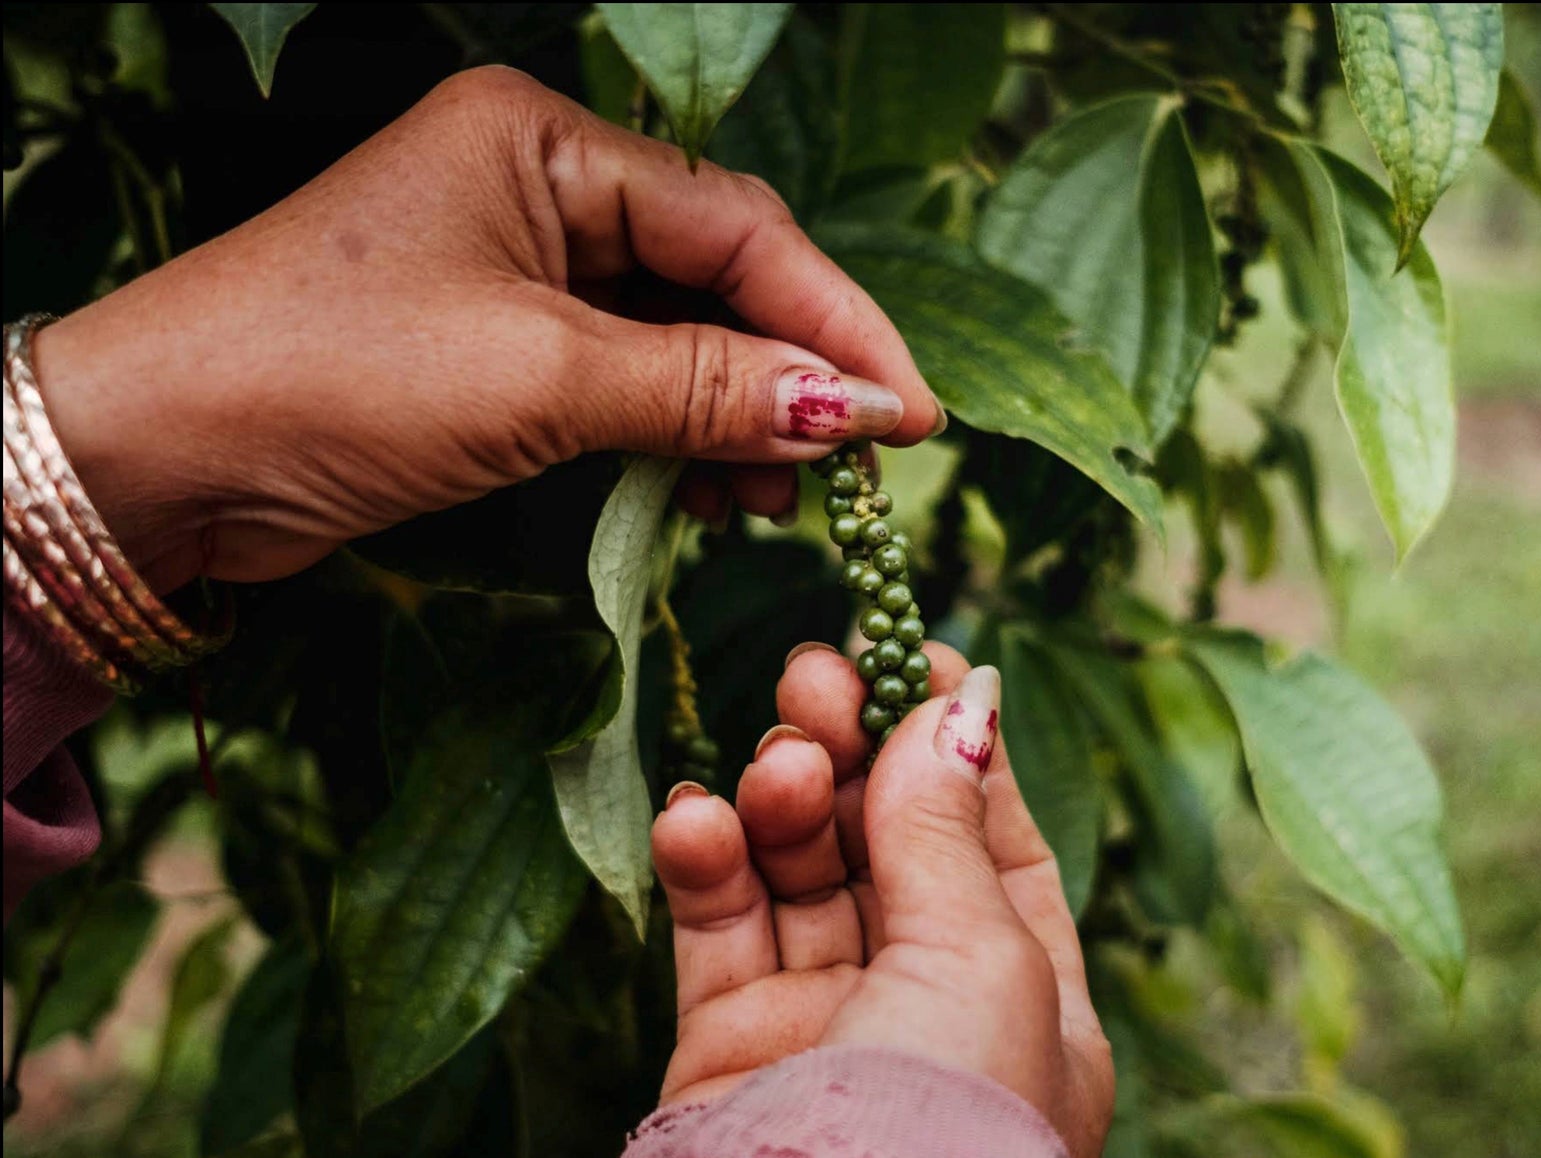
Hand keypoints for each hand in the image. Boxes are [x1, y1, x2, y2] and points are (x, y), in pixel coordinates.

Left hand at [29, 66, 940, 593]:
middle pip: (717, 274)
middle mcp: (538, 186)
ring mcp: (518, 267)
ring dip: (742, 411)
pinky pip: (626, 379)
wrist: (155, 458)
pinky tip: (720, 487)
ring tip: (792, 491)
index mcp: (545, 141)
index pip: (737, 224)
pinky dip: (679, 434)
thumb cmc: (330, 379)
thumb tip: (854, 410)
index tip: (913, 413)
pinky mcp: (499, 346)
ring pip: (679, 333)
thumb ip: (704, 388)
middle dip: (793, 370)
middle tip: (866, 463)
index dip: (834, 323)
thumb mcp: (539, 379)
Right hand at [650, 643, 1114, 1157]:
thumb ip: (947, 826)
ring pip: (795, 872)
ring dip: (780, 797)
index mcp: (1027, 1000)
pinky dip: (701, 858)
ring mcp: (821, 1026)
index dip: (950, 741)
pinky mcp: (724, 1048)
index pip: (990, 836)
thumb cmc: (947, 1127)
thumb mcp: (983, 959)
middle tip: (818, 676)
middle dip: (853, 751)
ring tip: (776, 762)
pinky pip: (714, 926)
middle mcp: (925, 1008)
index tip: (911, 651)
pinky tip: (695, 815)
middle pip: (885, 840)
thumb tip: (961, 699)